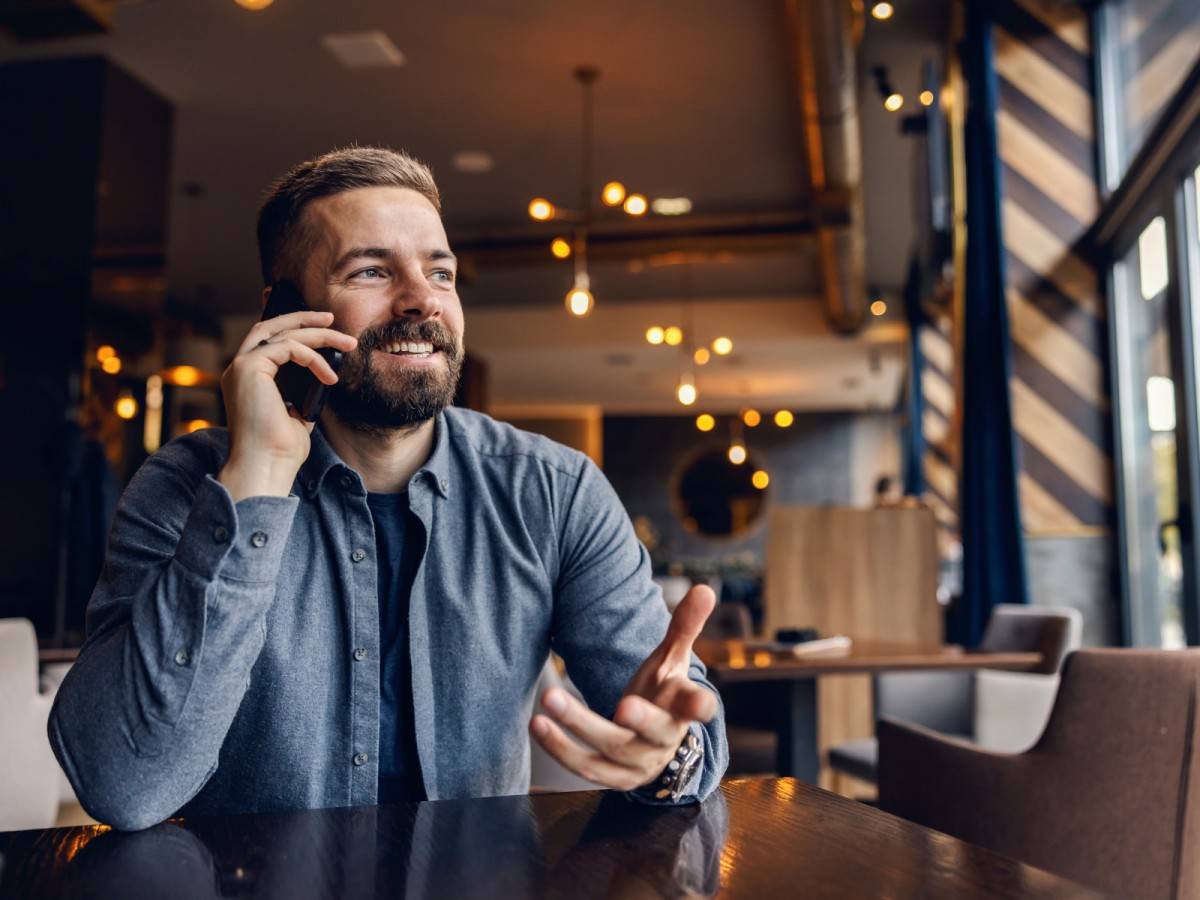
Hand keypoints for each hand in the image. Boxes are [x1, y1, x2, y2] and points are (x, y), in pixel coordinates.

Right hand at [217, 310, 356, 500]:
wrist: (266, 467)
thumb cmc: (280, 450)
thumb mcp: (297, 415)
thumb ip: (302, 394)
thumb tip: (322, 377)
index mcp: (247, 379)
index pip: (268, 341)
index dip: (293, 327)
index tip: (323, 326)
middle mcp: (238, 369)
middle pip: (270, 327)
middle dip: (303, 318)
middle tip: (332, 318)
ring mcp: (240, 367)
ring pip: (282, 333)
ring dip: (319, 335)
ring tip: (348, 343)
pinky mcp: (248, 367)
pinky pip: (288, 347)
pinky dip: (313, 357)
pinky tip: (330, 377)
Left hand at [530, 585, 717, 791]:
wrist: (653, 746)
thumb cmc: (662, 694)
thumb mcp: (672, 660)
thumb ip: (684, 626)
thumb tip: (704, 589)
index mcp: (682, 708)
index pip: (697, 707)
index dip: (700, 706)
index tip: (701, 703)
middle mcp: (663, 739)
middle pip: (653, 732)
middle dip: (639, 719)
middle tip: (623, 705)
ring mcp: (637, 762)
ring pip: (609, 749)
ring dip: (578, 726)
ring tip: (549, 698)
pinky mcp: (612, 778)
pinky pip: (584, 766)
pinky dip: (560, 747)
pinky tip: (538, 724)